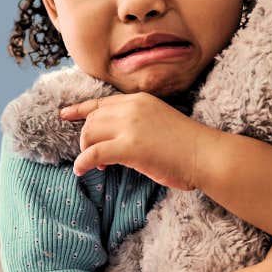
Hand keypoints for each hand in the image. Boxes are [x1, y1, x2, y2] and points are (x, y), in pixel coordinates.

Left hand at [60, 92, 222, 189]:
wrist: (208, 155)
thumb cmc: (189, 147)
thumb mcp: (159, 123)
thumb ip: (137, 125)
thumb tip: (115, 140)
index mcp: (140, 100)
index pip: (102, 102)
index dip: (79, 109)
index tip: (64, 114)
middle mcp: (132, 108)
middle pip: (92, 119)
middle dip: (86, 138)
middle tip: (94, 156)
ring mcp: (130, 125)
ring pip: (90, 133)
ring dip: (86, 151)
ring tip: (98, 166)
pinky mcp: (130, 146)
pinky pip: (94, 153)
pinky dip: (83, 163)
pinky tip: (82, 171)